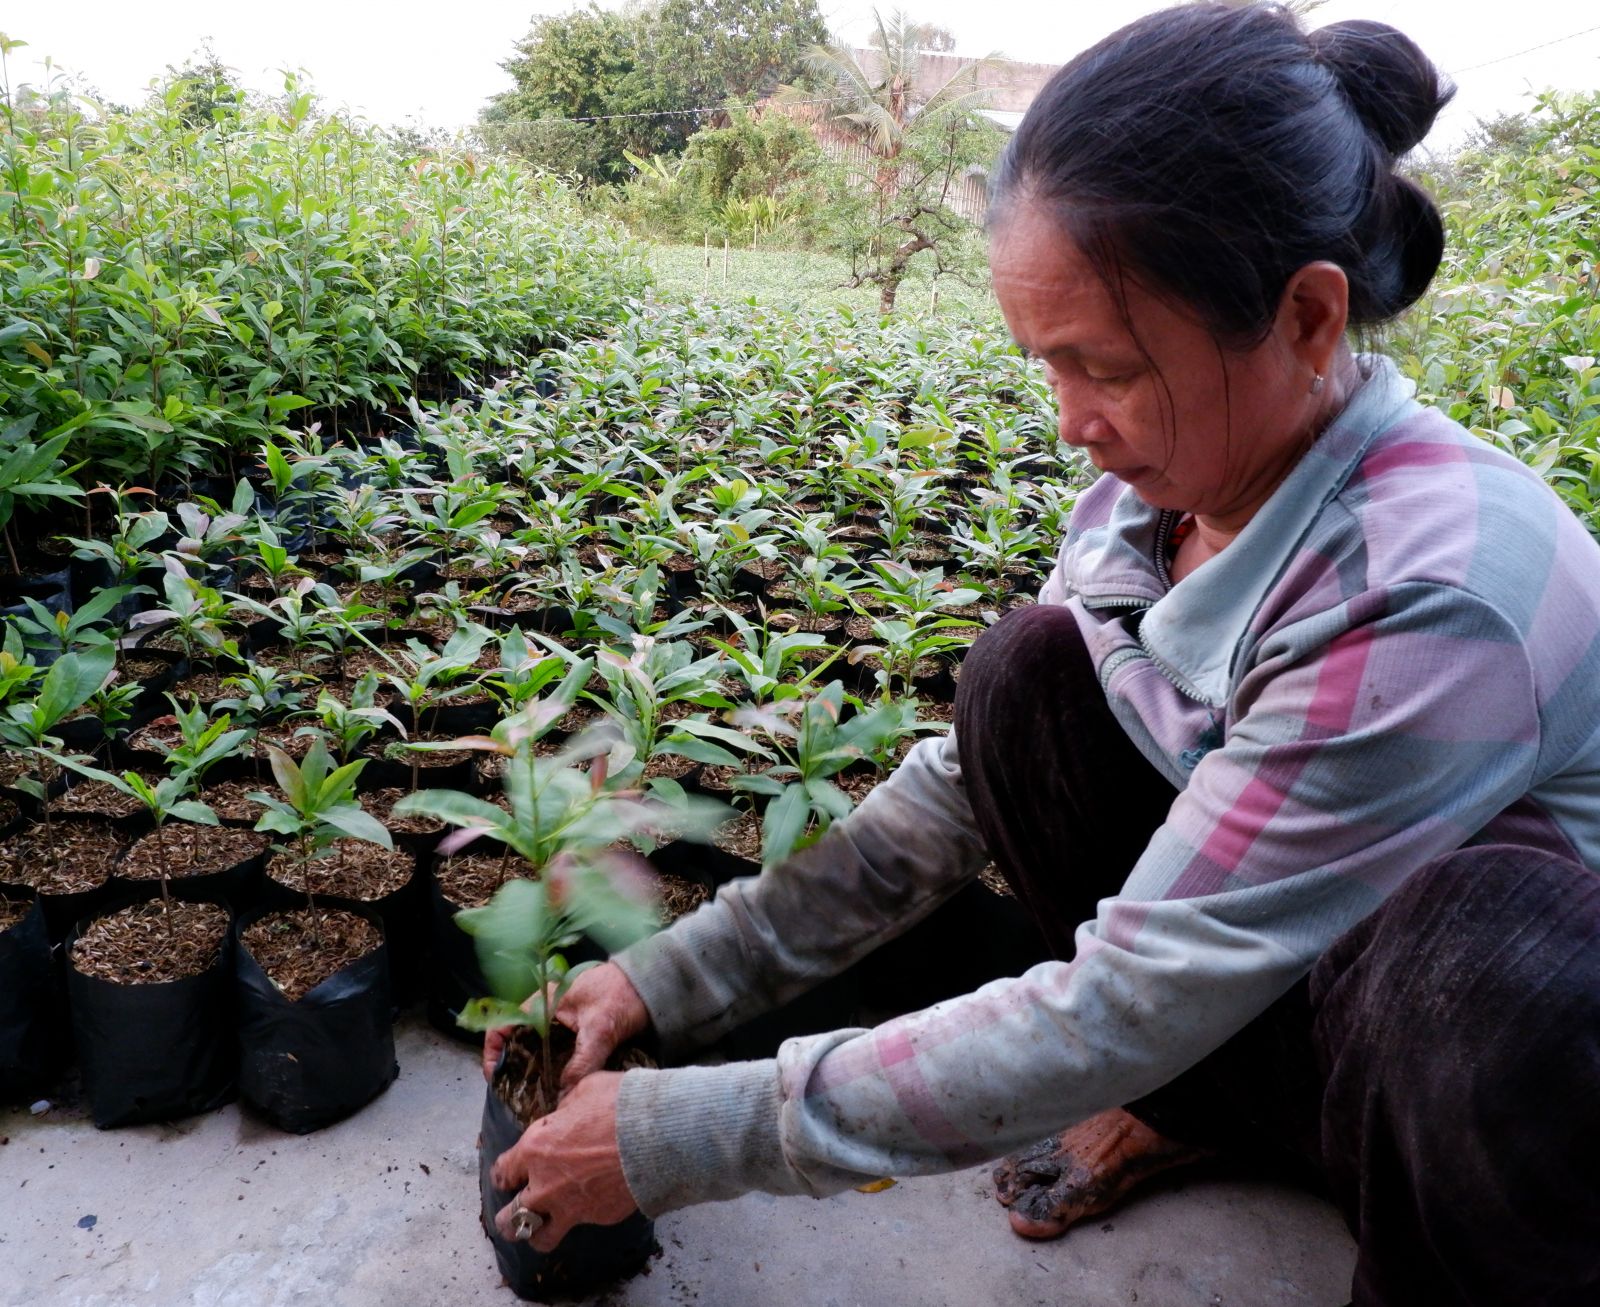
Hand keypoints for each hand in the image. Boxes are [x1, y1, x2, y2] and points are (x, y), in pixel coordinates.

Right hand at [481, 961, 649, 1090]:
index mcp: (541, 1002)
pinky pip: (552, 1051)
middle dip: (511, 1067)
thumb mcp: (600, 1030)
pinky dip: (549, 1068)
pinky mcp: (573, 1031)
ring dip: (531, 1069)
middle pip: (515, 1041)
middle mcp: (544, 1011)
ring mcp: (558, 1021)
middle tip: (513, 1094)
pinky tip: (555, 1086)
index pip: (501, 1025)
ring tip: (532, 1095)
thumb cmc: (622, 994)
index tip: (494, 1076)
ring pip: (533, 1048)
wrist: (651, 983)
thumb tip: (564, 1094)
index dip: (491, 1052)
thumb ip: (582, 1062)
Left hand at [490, 1071, 634, 1250]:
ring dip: (535, 1232)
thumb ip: (565, 1110)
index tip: (508, 1176)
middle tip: (515, 1212)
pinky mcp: (597, 1217)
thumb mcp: (584, 1091)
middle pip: (510, 1218)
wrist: (656, 1134)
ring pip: (538, 1238)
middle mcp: (545, 1185)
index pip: (503, 1172)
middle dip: (508, 1218)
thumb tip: (565, 1116)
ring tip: (540, 1228)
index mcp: (535, 1149)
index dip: (504, 1174)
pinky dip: (582, 1218)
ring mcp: (570, 1207)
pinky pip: (581, 1224)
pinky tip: (590, 1205)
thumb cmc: (619, 1104)